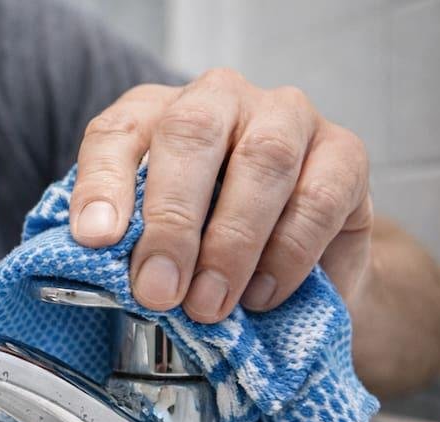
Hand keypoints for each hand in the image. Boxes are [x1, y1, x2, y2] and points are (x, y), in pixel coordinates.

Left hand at [70, 68, 373, 322]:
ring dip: (231, 242)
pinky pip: (317, 198)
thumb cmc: (207, 244)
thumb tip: (98, 264)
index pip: (117, 133)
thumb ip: (128, 243)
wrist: (297, 269)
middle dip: (171, 220)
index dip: (102, 184)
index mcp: (154, 114)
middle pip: (190, 134)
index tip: (94, 239)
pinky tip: (262, 295)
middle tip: (157, 289)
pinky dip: (286, 254)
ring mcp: (286, 117)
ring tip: (207, 304)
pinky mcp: (345, 153)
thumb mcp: (155, 242)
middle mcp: (218, 99)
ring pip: (262, 160)